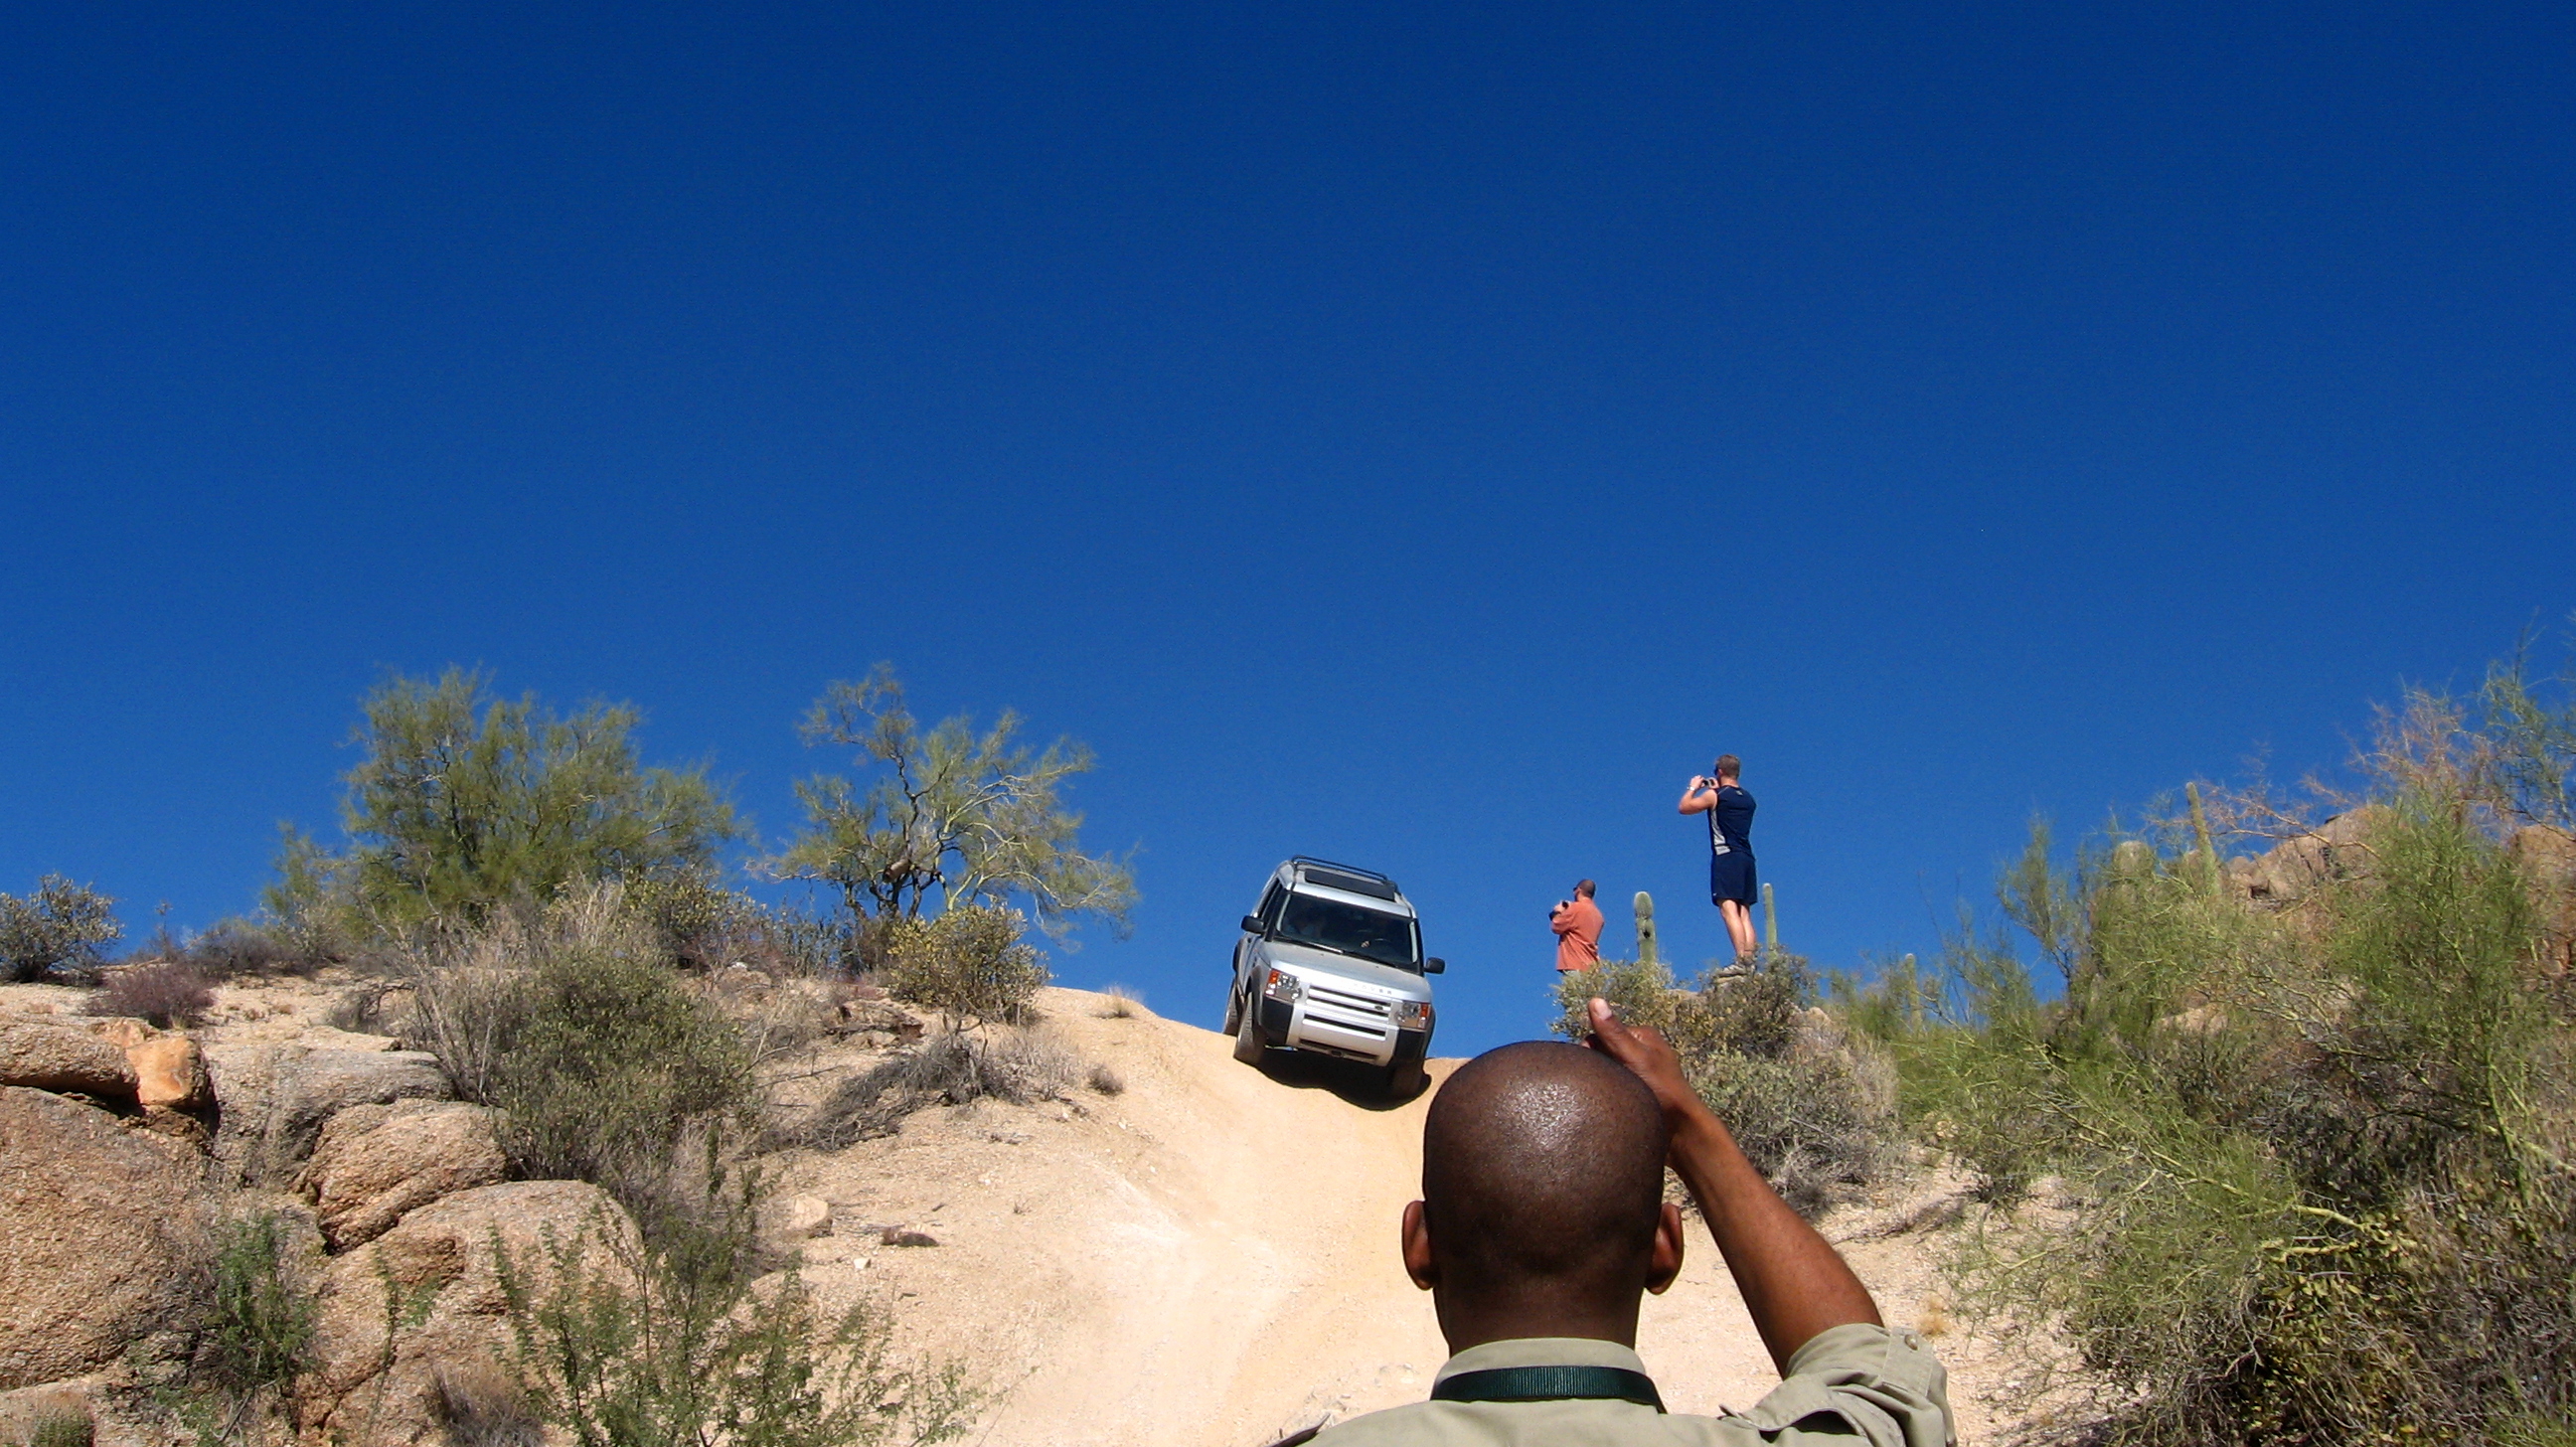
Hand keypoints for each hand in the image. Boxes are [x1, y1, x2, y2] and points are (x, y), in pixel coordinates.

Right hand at [1583, 996, 1704, 1129]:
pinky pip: (1614, 1087)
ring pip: (1607, 1071)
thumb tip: (1595, 1000)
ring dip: (1603, 1081)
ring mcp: (1639, 1072)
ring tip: (1607, 1094)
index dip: (1592, 1049)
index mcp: (1642, 1036)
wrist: (1682, 1131)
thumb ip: (1614, 1033)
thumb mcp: (1636, 1058)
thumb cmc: (1664, 1090)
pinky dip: (1609, 1092)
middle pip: (1603, 1052)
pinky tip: (1610, 1103)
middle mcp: (1641, 1051)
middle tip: (1604, 1083)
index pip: (1601, 1034)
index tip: (1595, 1066)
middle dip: (1598, 1065)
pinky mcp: (1637, 1091)